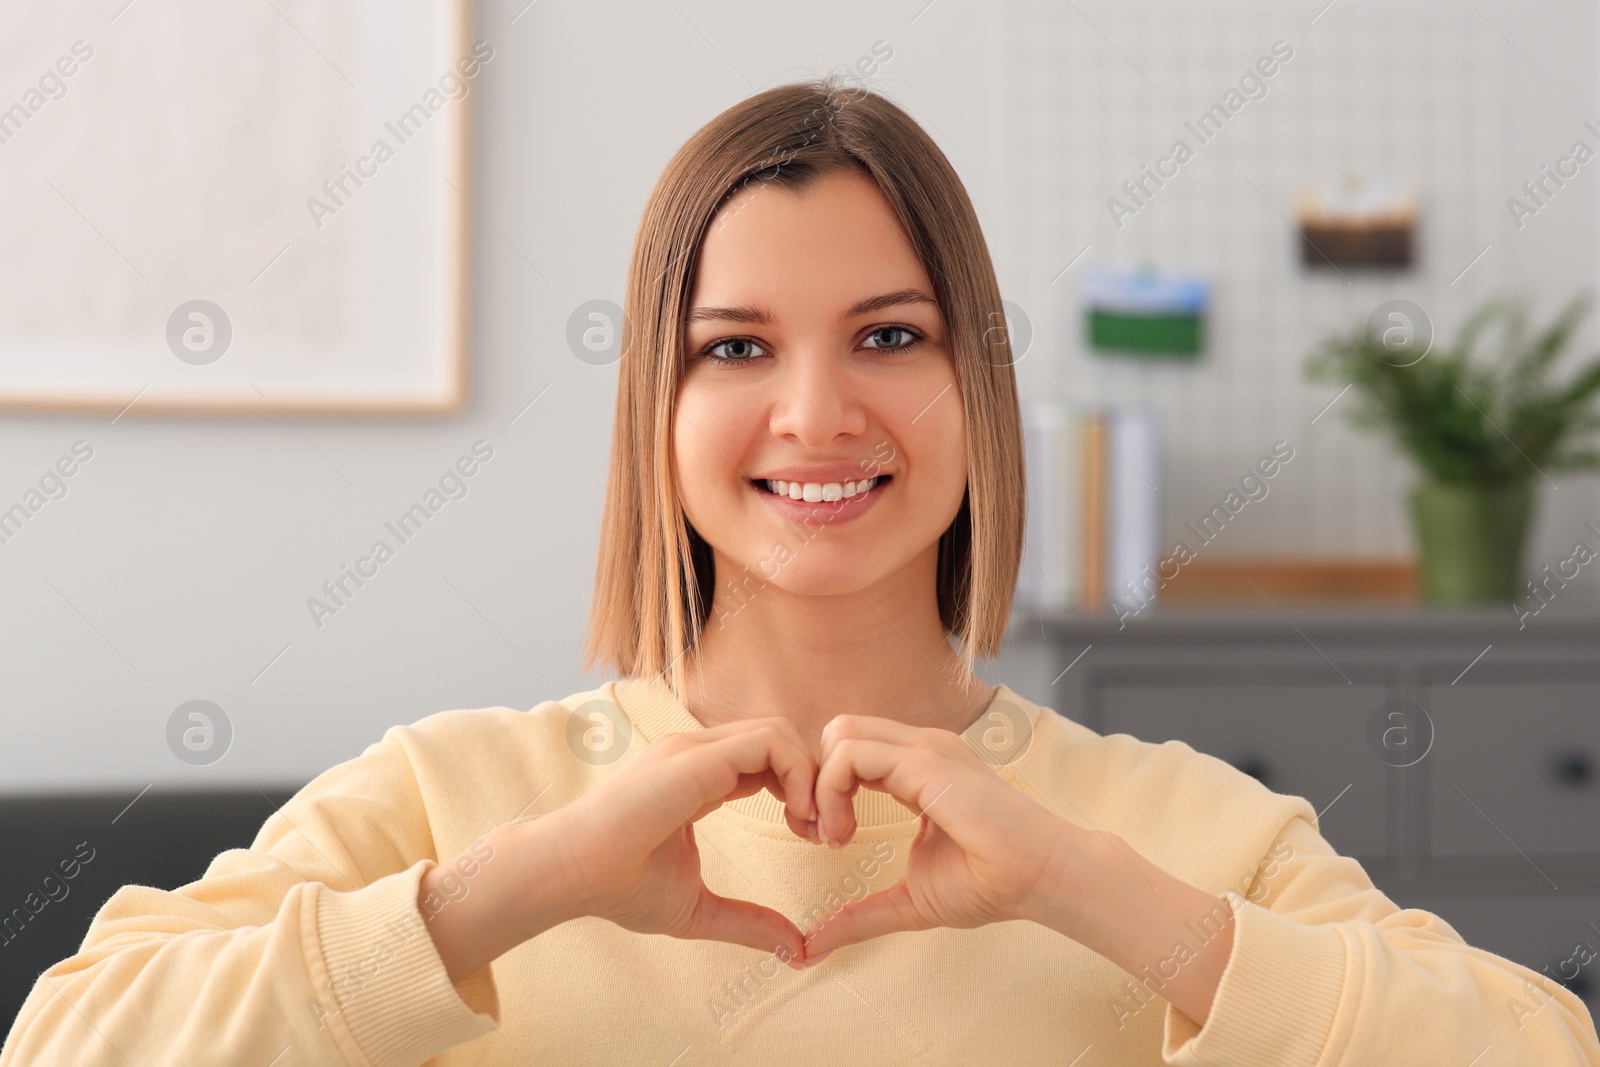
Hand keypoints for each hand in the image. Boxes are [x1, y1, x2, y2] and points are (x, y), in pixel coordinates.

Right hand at [551, 717, 820, 964]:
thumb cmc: (620, 887)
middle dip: (816, 779)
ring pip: (780, 732)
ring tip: (816, 826)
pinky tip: (799, 817)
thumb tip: (795, 950)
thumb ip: (747, 922)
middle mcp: (699, 753)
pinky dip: (799, 773)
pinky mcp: (698, 757)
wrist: (574, 874)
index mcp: (699, 777)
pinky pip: (770, 743)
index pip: (767, 760)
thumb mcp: (698, 909)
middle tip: (828, 833)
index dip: (801, 792)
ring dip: (813, 776)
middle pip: (780, 739)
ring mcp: (697, 749)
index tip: (814, 837)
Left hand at [801, 714, 1078, 960]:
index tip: (829, 840)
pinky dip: (831, 790)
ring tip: (835, 836)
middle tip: (821, 834)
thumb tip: (813, 947)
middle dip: (813, 778)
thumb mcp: (909, 899)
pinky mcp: (925, 760)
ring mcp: (923, 748)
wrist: (1039, 878)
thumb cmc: (989, 883)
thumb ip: (862, 915)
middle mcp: (918, 748)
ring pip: (840, 732)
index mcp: (916, 768)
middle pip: (839, 731)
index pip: (850, 751)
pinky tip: (845, 833)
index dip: (825, 789)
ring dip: (820, 786)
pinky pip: (851, 754)